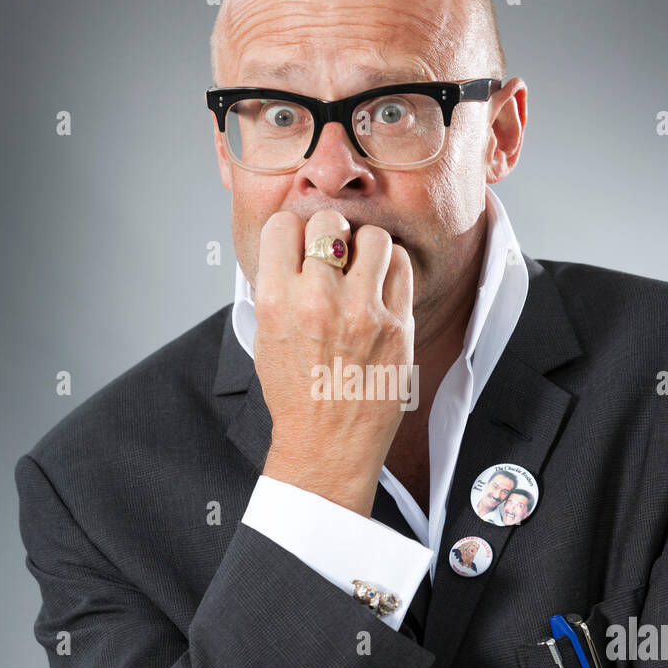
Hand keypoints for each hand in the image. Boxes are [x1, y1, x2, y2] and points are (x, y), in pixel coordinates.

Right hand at [254, 207, 413, 516]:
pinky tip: (381, 286)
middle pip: (327, 222)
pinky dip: (391, 268)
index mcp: (276, 302)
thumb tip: (291, 243)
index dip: (292, 234)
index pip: (283, 226)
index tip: (299, 248)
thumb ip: (275, 287)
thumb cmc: (296, 393)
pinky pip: (401, 266)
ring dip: (365, 247)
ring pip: (373, 237)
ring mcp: (362, 312)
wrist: (328, 445)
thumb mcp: (266, 337)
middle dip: (330, 234)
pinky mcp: (398, 325)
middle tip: (333, 257)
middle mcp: (318, 301)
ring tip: (361, 269)